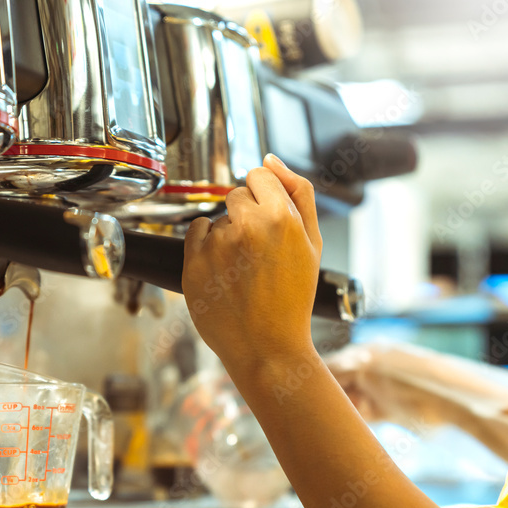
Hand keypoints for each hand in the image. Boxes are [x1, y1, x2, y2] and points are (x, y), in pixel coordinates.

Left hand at [182, 154, 322, 368]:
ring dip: (227, 234)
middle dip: (246, 215)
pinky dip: (205, 245)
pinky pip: (195, 232)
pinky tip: (223, 269)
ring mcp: (216, 245)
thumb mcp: (313, 243)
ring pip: (217, 218)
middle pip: (236, 194)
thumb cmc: (293, 298)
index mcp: (280, 217)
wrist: (268, 347)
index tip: (267, 218)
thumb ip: (298, 193)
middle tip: (258, 252)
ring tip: (243, 269)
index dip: (264, 196)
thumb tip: (270, 159)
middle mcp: (246, 226)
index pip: (259, 175)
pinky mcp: (193, 262)